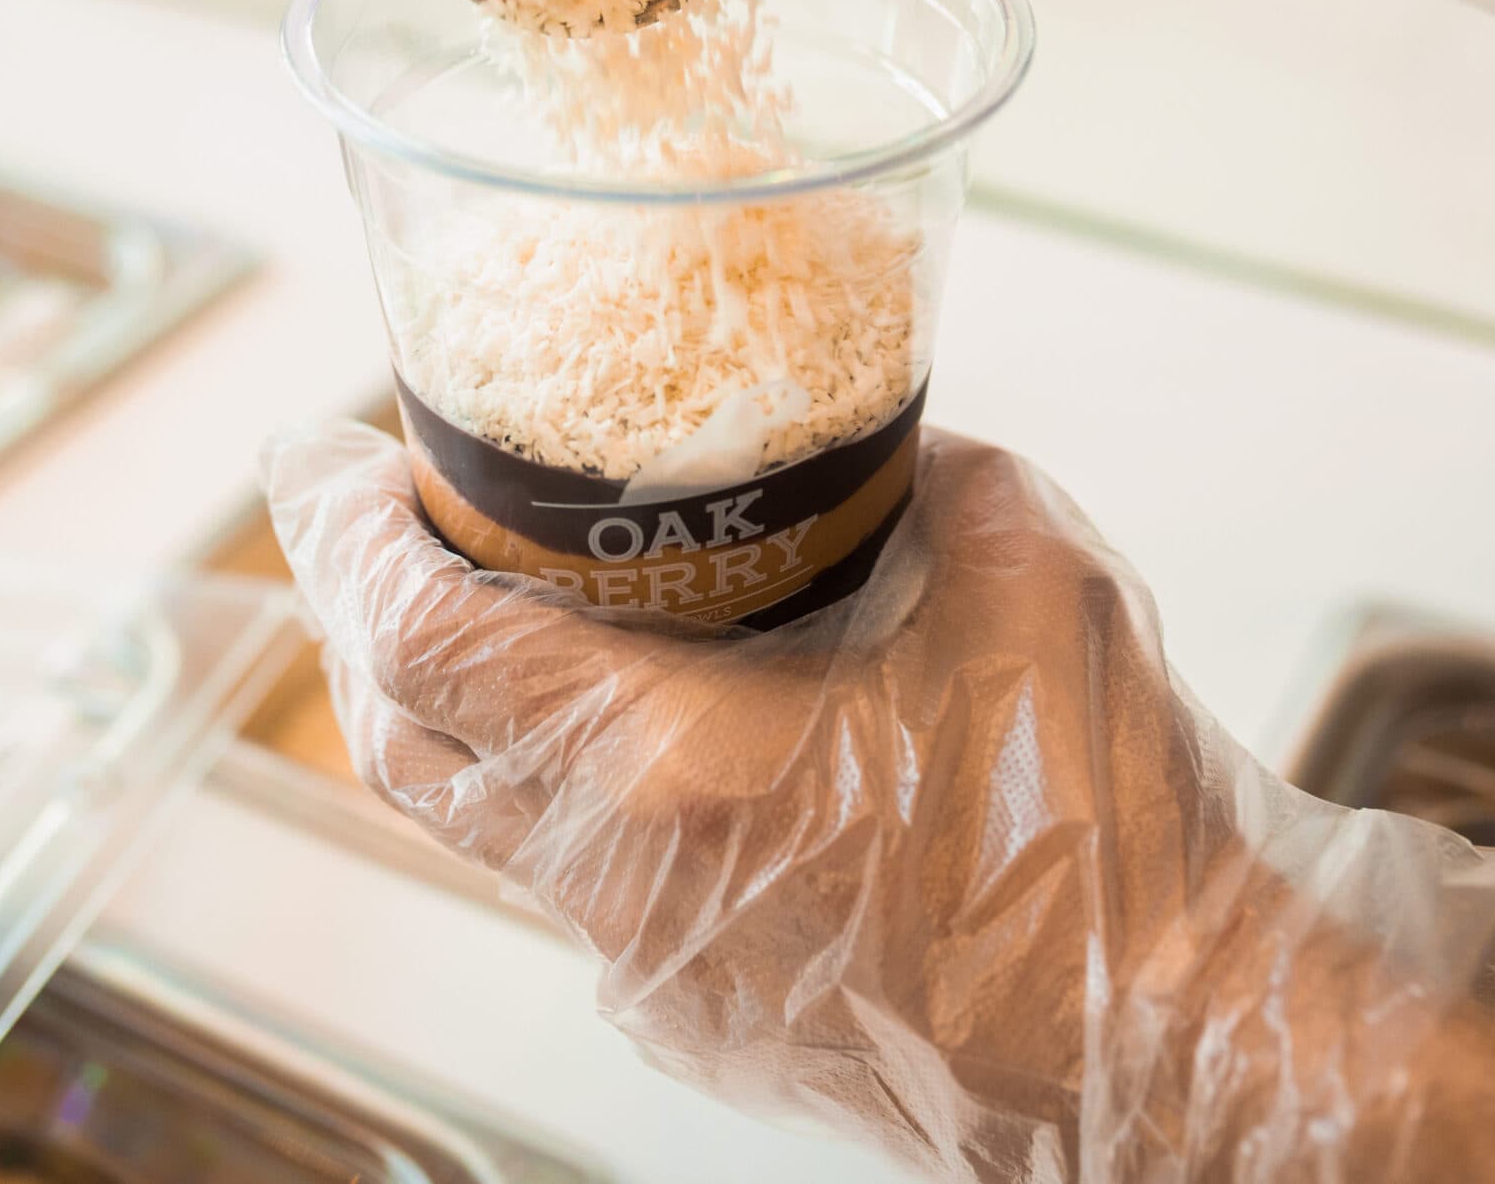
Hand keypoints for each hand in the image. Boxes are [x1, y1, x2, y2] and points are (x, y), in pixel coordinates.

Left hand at [268, 422, 1494, 1180]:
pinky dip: (543, 785)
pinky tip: (618, 721)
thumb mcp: (1031, 577)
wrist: (1178, 1051)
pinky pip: (567, 882)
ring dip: (442, 703)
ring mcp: (649, 965)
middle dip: (357, 608)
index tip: (317, 450)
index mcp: (672, 764)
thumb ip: (922, 481)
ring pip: (472, 823)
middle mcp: (621, 878)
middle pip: (398, 738)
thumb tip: (866, 444)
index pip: (421, 636)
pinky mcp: (694, 1013)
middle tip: (371, 506)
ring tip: (476, 593)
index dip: (342, 530)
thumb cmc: (1111, 840)